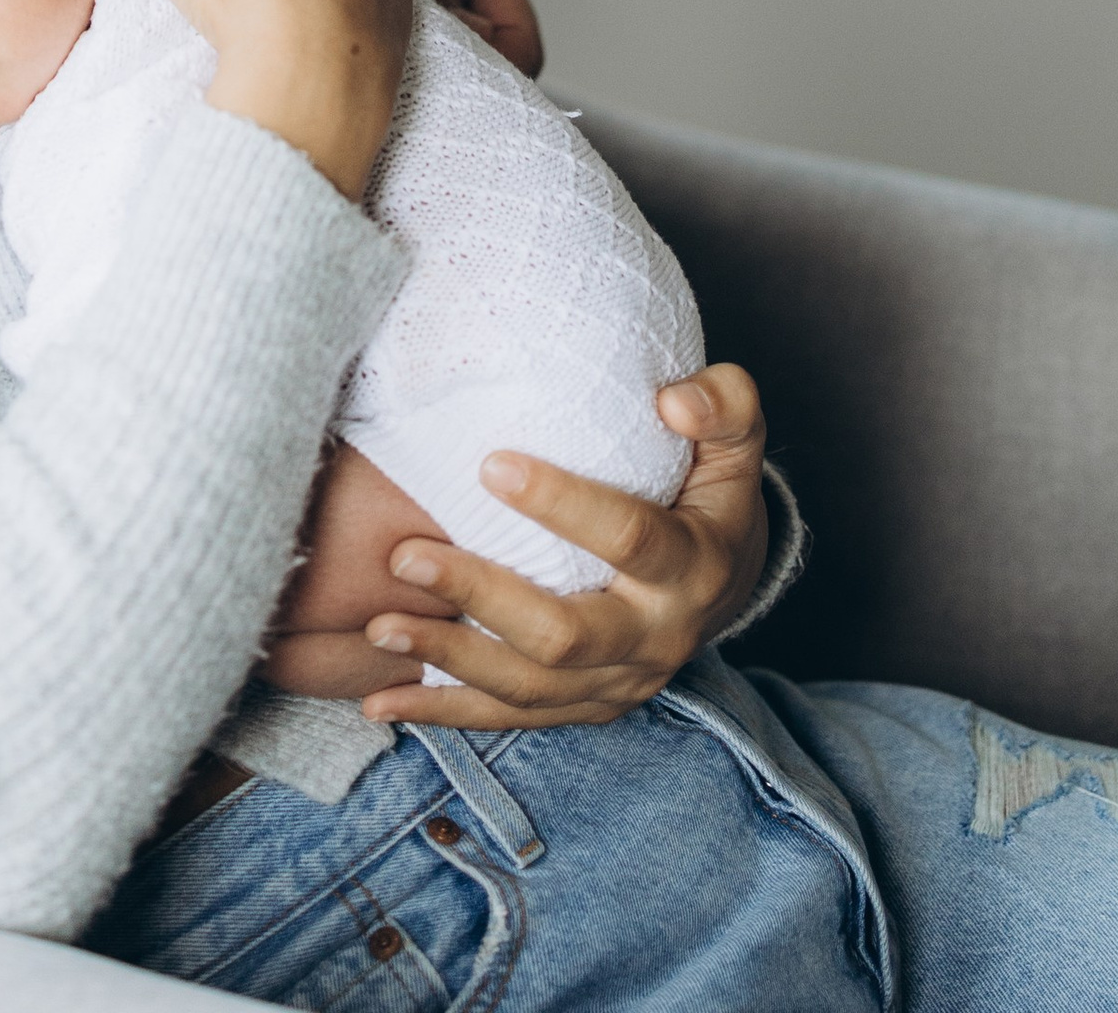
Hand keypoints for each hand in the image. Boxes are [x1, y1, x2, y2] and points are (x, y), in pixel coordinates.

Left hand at [344, 364, 771, 728]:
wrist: (727, 582)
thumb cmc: (711, 492)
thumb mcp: (737, 441)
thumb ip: (722, 404)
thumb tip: (672, 401)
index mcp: (692, 567)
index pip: (629, 538)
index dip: (562, 503)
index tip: (489, 462)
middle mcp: (656, 637)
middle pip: (564, 634)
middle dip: (480, 595)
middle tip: (407, 553)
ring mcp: (620, 683)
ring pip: (530, 686)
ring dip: (449, 658)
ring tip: (380, 623)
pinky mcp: (587, 707)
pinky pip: (512, 717)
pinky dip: (444, 712)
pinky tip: (382, 701)